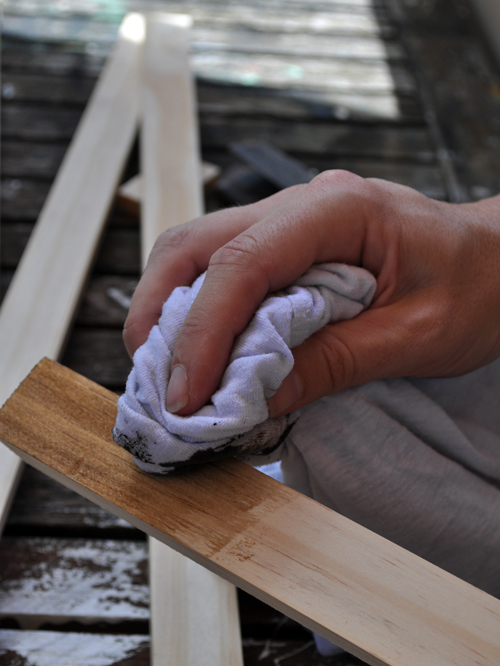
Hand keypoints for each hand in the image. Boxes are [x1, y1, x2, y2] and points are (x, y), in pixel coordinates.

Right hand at [123, 170, 499, 416]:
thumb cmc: (478, 288)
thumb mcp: (416, 336)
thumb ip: (334, 361)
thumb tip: (251, 398)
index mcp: (339, 210)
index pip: (244, 263)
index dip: (204, 331)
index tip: (186, 395)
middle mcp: (301, 203)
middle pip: (196, 244)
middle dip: (160, 314)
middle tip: (156, 383)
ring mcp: (289, 220)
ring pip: (197, 252)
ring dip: (171, 312)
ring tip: (168, 373)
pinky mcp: (286, 245)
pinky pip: (222, 270)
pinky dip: (198, 312)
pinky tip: (199, 352)